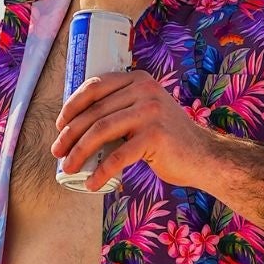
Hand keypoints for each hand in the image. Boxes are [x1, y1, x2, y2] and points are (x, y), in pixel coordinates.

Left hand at [53, 70, 206, 190]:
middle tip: (58, 152)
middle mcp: (144, 90)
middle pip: (95, 111)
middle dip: (70, 134)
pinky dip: (100, 172)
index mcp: (139, 80)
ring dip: (79, 152)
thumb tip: (78, 126)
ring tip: (69, 167)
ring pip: (101, 131)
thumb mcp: (146, 112)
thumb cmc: (170, 140)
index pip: (96, 86)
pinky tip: (92, 182)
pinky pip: (117, 156)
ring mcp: (150, 111)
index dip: (72, 106)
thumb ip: (121, 109)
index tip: (60, 125)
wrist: (204, 156)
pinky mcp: (154, 136)